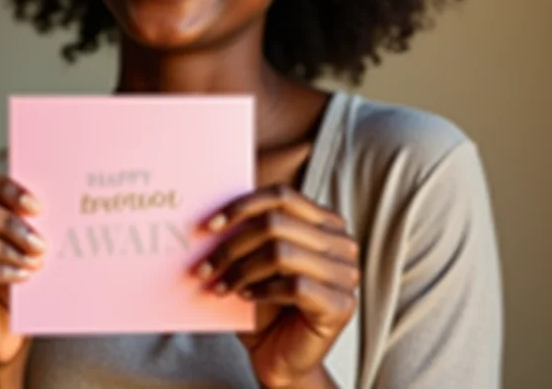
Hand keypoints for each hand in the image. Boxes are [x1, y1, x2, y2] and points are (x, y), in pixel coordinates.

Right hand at [0, 165, 46, 364]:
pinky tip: (22, 274)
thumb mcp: (17, 231)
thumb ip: (19, 209)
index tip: (37, 206)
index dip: (3, 188)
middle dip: (5, 220)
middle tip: (40, 240)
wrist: (5, 321)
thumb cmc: (10, 267)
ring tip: (34, 258)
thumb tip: (37, 197)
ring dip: (1, 245)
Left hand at [193, 185, 359, 388]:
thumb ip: (249, 232)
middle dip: (233, 244)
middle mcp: (341, 242)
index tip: (210, 224)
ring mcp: (346, 273)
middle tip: (205, 266)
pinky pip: (294, 285)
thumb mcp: (256, 259)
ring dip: (241, 270)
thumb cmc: (266, 304)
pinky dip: (262, 290)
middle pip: (276, 223)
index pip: (282, 196)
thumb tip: (215, 214)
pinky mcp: (341, 304)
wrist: (281, 356)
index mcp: (325, 221)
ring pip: (281, 253)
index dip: (243, 205)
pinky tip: (246, 297)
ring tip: (221, 285)